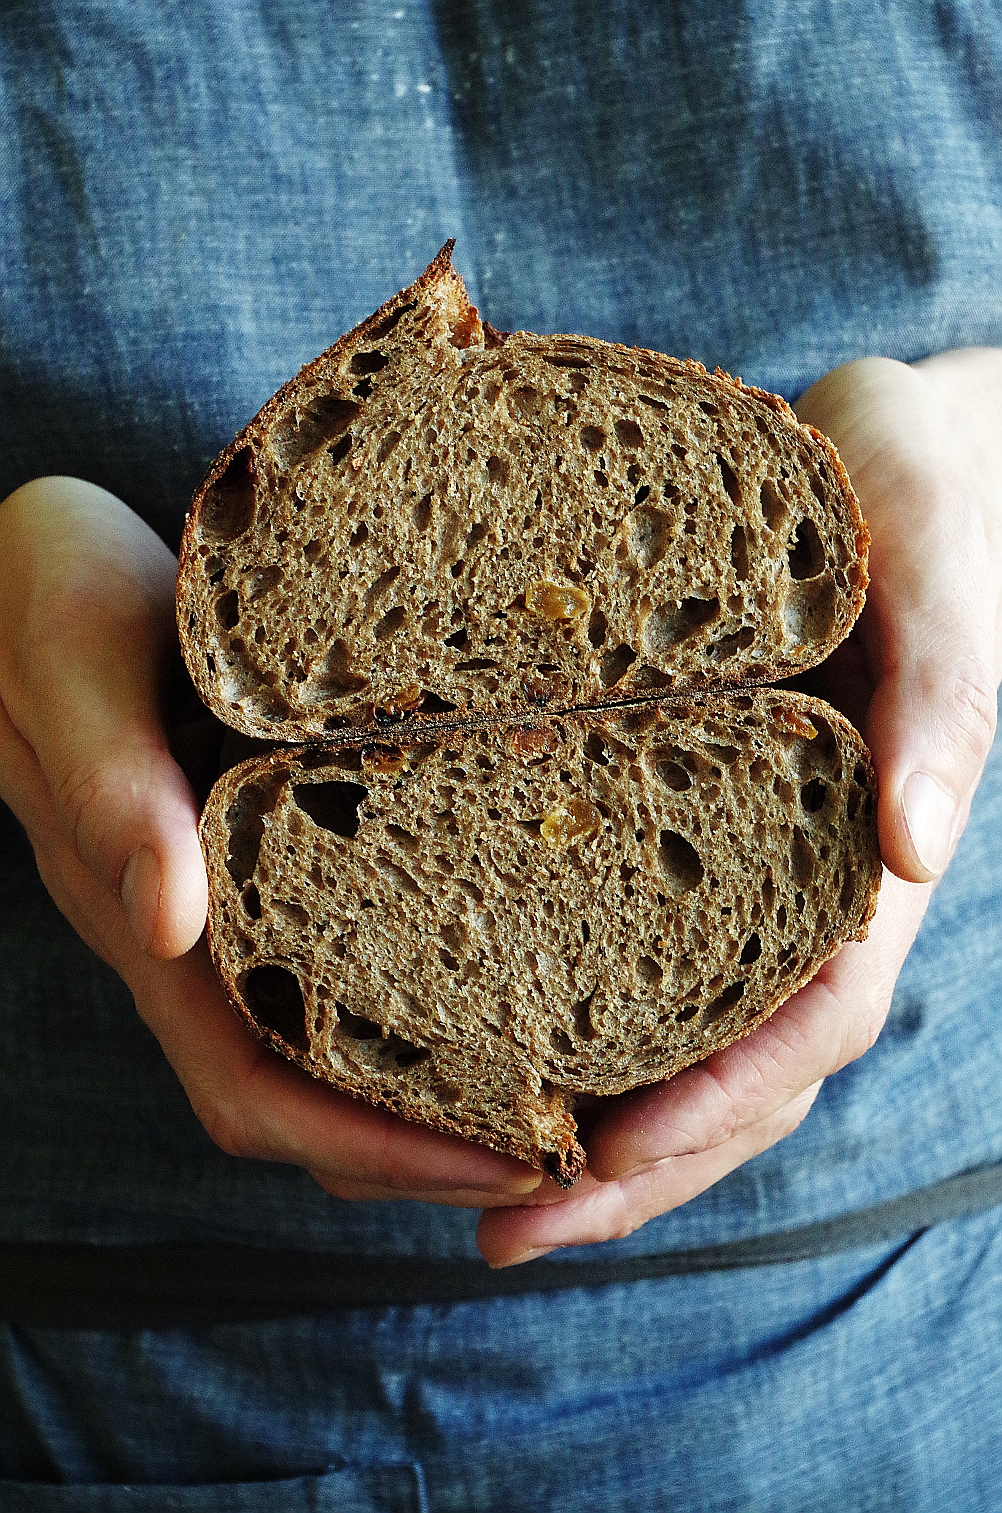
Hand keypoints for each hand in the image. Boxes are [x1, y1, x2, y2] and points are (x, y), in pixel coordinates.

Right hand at [0, 477, 540, 1207]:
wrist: (17, 573)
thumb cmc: (46, 606)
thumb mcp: (81, 674)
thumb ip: (115, 795)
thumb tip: (167, 923)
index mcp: (149, 927)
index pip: (258, 1094)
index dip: (376, 1149)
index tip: (505, 1163)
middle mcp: (183, 945)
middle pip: (297, 1107)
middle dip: (423, 1155)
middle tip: (561, 1157)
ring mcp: (211, 915)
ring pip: (311, 1056)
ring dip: (418, 1102)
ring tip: (544, 1101)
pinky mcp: (240, 866)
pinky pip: (321, 976)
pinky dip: (402, 1014)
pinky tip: (483, 985)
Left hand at [478, 350, 1001, 1265]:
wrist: (891, 456)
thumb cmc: (922, 510)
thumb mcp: (941, 578)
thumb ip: (946, 698)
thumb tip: (916, 844)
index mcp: (869, 864)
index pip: (800, 1027)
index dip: (709, 1105)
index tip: (598, 1165)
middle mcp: (806, 893)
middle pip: (729, 1071)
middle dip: (628, 1169)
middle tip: (501, 1232)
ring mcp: (750, 877)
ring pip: (678, 1038)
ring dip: (590, 1129)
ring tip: (473, 1190)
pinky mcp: (687, 832)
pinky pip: (633, 956)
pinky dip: (571, 1023)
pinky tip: (478, 1051)